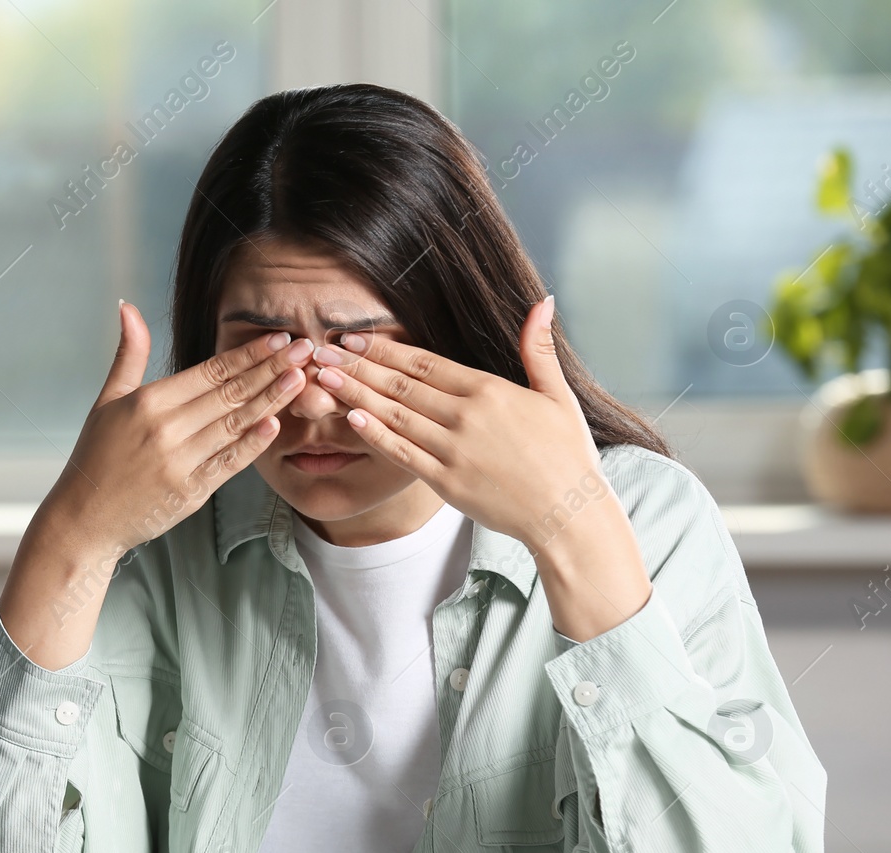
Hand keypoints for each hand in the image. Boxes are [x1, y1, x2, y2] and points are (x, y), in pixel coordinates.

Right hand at [0, 301, 310, 668]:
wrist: (85, 517)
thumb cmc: (97, 457)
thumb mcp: (107, 400)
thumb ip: (128, 355)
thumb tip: (128, 307)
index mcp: (148, 402)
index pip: (209, 371)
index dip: (247, 354)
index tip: (277, 338)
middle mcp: (166, 429)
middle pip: (229, 393)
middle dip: (270, 369)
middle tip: (304, 349)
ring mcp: (180, 462)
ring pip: (234, 425)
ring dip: (271, 400)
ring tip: (300, 379)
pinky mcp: (190, 493)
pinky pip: (228, 463)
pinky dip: (252, 444)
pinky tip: (275, 424)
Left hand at [311, 296, 651, 639]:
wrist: (569, 513)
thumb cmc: (568, 455)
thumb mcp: (558, 395)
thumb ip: (540, 349)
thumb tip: (544, 302)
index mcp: (490, 390)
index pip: (425, 362)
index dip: (385, 349)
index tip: (354, 338)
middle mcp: (466, 417)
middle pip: (401, 384)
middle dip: (357, 366)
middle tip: (321, 351)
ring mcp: (454, 450)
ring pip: (395, 416)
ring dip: (356, 395)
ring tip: (323, 378)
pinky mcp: (446, 483)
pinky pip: (403, 455)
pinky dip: (376, 436)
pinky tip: (351, 418)